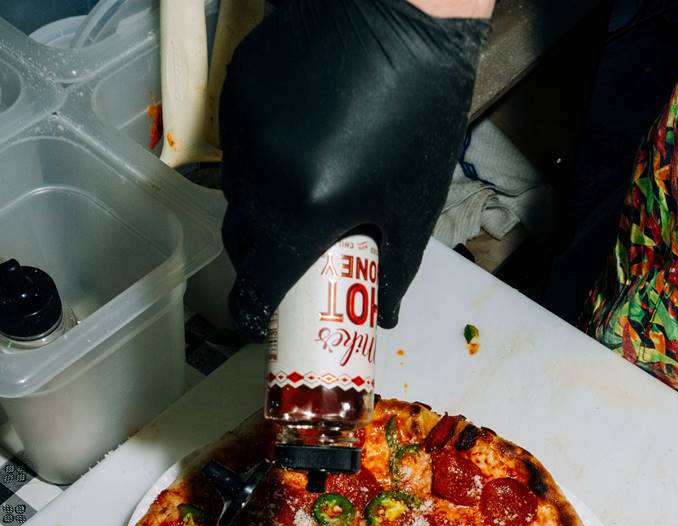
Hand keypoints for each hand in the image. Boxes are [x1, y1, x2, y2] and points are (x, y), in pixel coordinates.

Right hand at [219, 0, 489, 338]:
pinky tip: (297, 141)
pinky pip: (237, 147)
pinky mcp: (235, 92)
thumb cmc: (418, 113)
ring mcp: (242, 132)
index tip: (261, 317)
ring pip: (235, 193)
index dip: (253, 310)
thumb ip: (395, 268)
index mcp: (303, 214)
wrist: (399, 10)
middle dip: (259, 260)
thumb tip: (383, 318)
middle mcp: (260, 179)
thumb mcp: (413, 202)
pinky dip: (260, 159)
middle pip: (240, 241)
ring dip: (259, 208)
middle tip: (290, 258)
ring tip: (302, 191)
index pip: (256, 285)